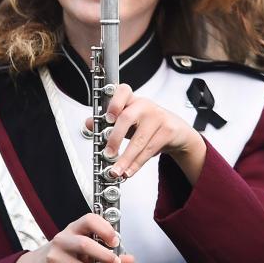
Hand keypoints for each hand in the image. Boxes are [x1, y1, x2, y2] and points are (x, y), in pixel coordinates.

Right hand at [6, 214, 135, 262]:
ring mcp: (54, 259)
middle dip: (103, 255)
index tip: (116, 241)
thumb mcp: (84, 251)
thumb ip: (108, 254)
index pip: (88, 220)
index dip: (104, 228)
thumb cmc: (64, 256)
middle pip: (83, 244)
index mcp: (73, 229)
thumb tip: (129, 260)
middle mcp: (62, 241)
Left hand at [84, 83, 206, 183]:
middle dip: (114, 138)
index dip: (114, 103)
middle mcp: (144, 104)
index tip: (107, 118)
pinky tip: (129, 171)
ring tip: (116, 171)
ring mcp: (158, 116)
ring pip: (139, 140)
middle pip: (127, 118)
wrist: (175, 131)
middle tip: (107, 154)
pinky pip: (149, 150)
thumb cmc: (145, 124)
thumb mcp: (126, 121)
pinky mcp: (168, 130)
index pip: (122, 91)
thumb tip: (88, 124)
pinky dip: (137, 163)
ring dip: (125, 159)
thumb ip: (107, 122)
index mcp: (131, 99)